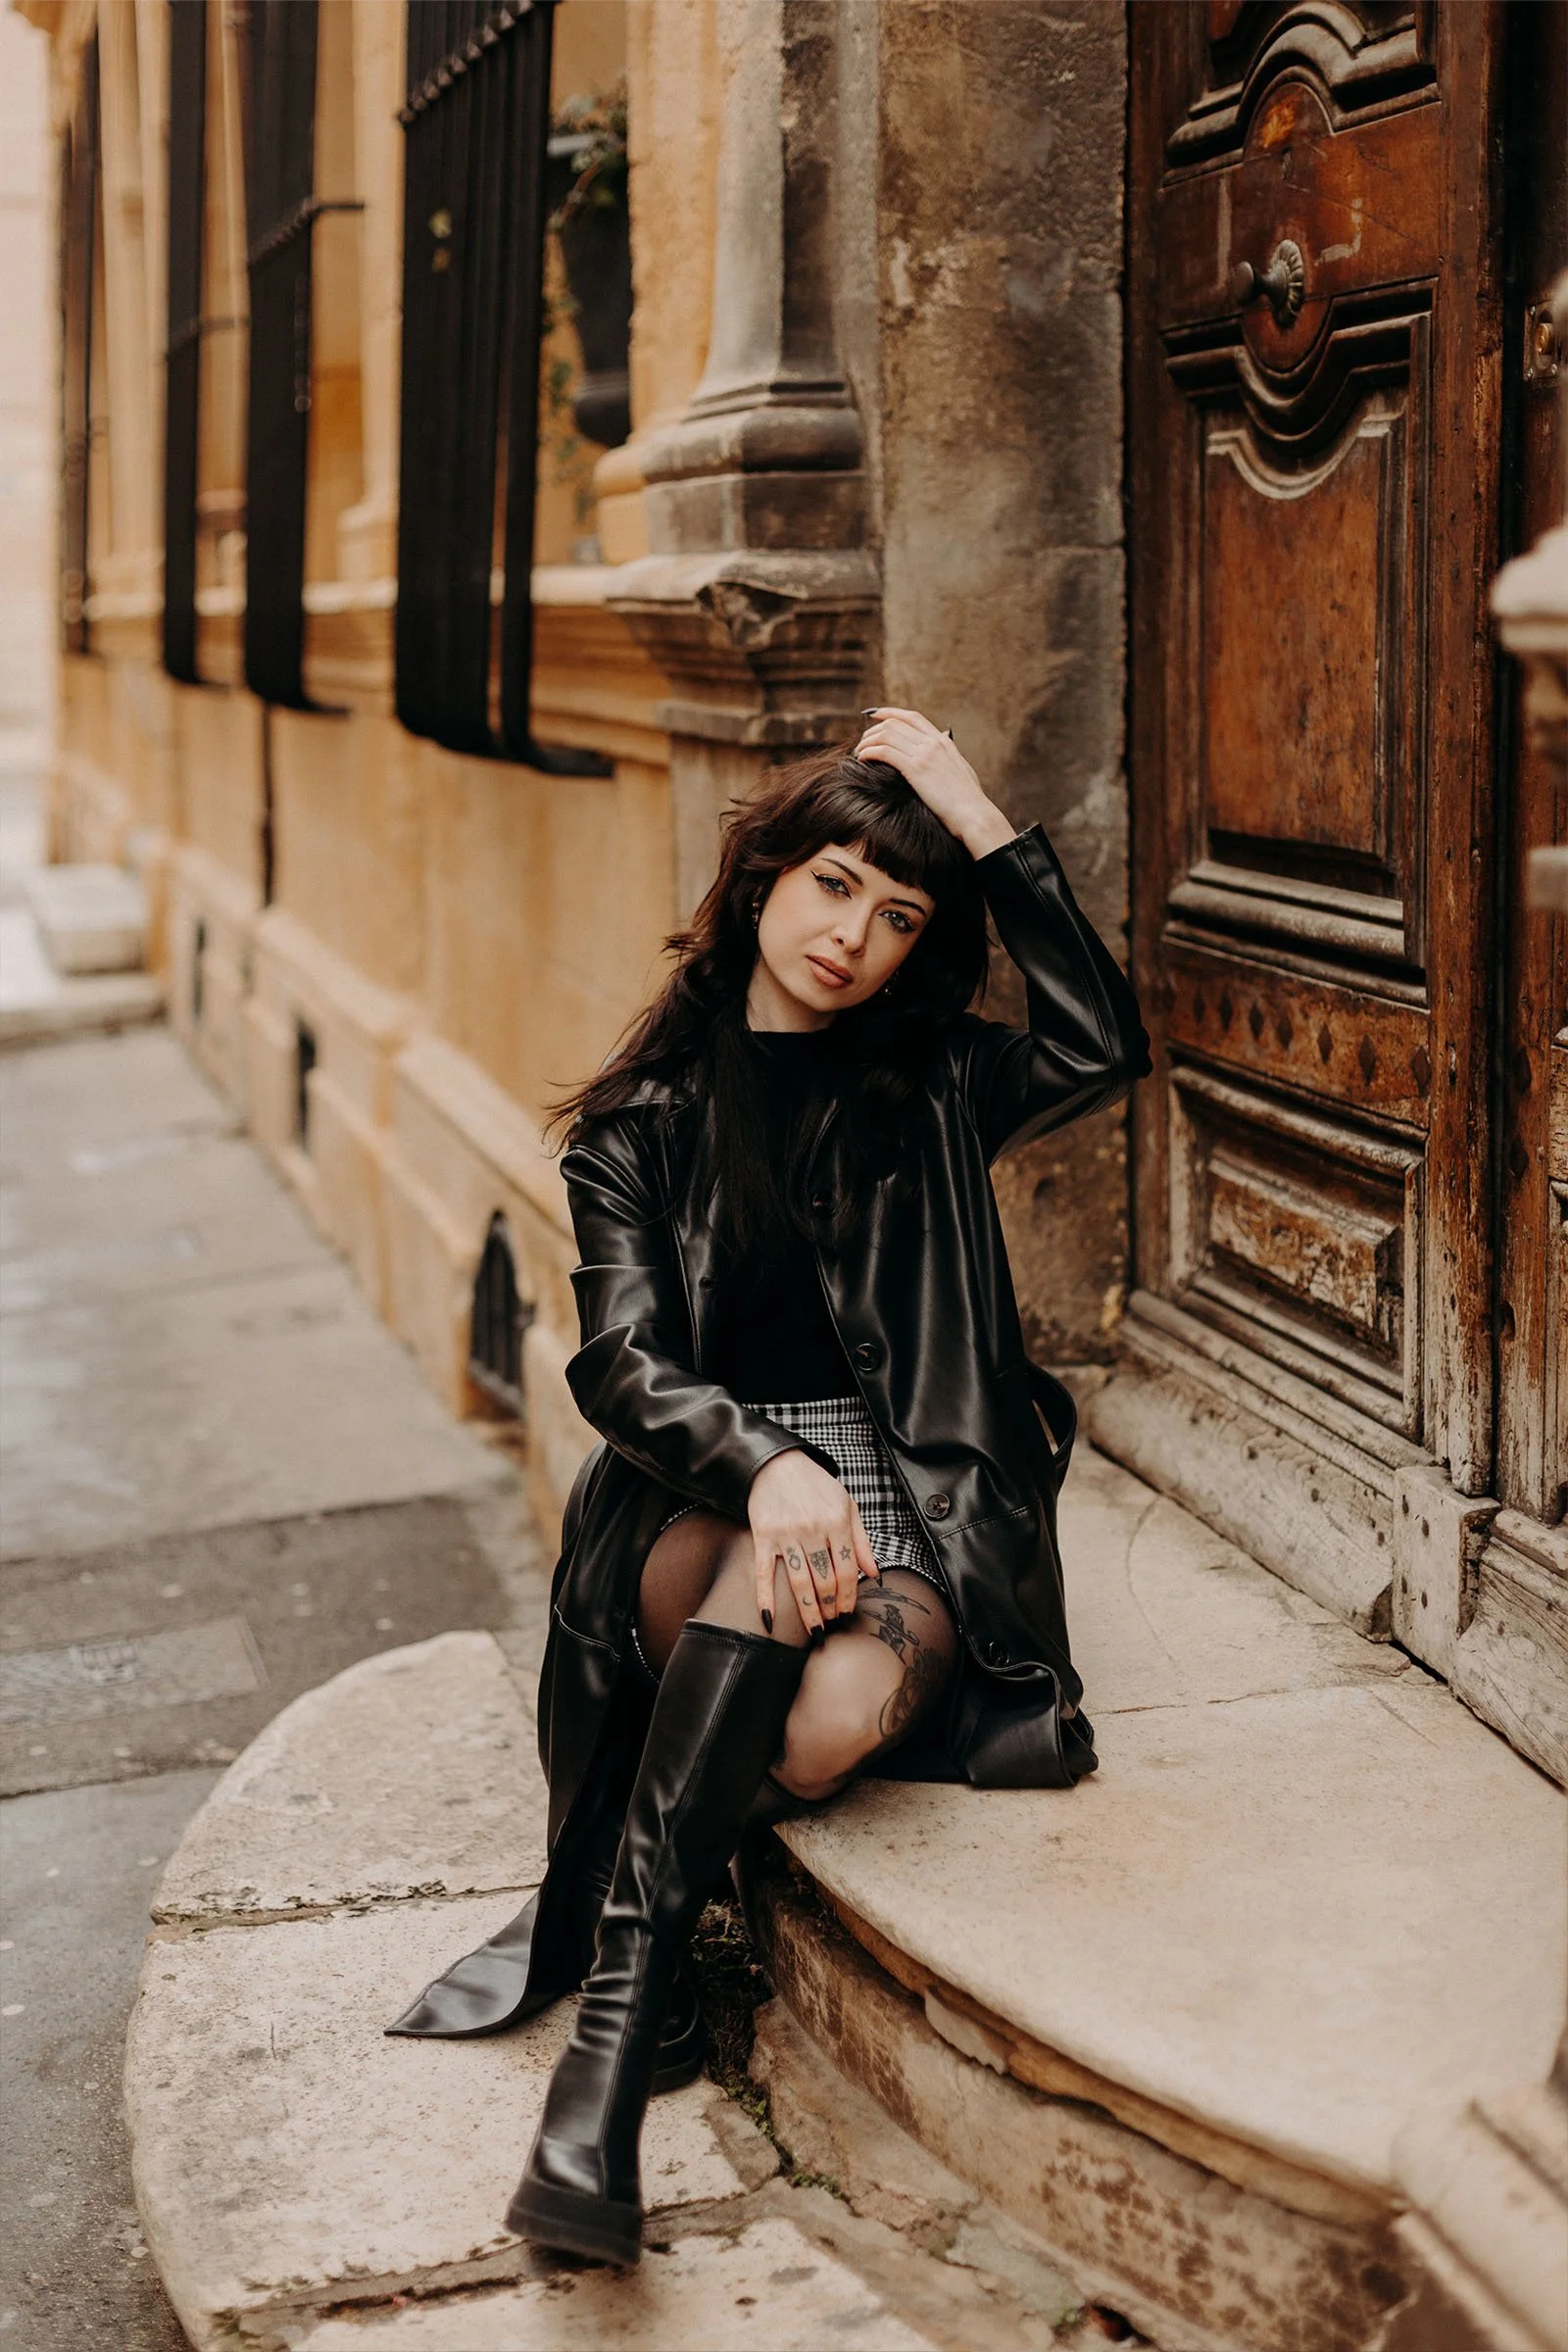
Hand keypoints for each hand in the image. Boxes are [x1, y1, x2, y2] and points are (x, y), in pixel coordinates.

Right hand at [748, 1449, 879, 1637]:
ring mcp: (786, 1534)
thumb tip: (875, 1574)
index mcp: (837, 1521)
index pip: (847, 1570)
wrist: (777, 1464)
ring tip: (815, 1629)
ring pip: (800, 1582)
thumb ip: (861, 1541)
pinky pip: (765, 1572)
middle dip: (831, 1607)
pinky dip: (765, 1597)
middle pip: (826, 1580)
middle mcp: (813, 1529)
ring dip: (809, 1611)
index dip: (849, 1596)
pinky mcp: (763, 1536)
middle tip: (832, 1622)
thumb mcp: (846, 1505)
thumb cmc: (816, 1486)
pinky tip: (770, 1619)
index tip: (847, 1612)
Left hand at [855, 707, 1014, 858]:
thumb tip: (943, 748)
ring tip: (858, 753)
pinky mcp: (916, 769)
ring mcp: (924, 754)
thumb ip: (948, 757)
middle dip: (873, 730)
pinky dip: (869, 752)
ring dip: (867, 742)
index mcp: (943, 742)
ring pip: (886, 735)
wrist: (974, 814)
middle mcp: (932, 743)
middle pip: (894, 724)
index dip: (890, 712)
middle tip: (862, 743)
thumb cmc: (968, 801)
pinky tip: (862, 760)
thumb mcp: (961, 771)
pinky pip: (884, 752)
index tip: (874, 714)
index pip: (912, 717)